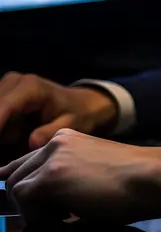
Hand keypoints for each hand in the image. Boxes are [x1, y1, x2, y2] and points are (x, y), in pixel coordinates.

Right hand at [0, 71, 117, 150]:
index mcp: (30, 87)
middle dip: (2, 135)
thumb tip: (31, 142)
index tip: (0, 149)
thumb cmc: (77, 114)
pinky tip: (18, 138)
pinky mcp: (2, 94)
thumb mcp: (69, 125)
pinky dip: (5, 131)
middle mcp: (14, 82)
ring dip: (3, 134)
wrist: (80, 104)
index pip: (0, 108)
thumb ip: (50, 133)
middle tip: (14, 147)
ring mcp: (6, 86)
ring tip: (20, 143)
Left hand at [0, 128, 160, 223]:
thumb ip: (67, 178)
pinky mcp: (52, 177)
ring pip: (15, 189)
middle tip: (56, 218)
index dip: (23, 188)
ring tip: (66, 218)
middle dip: (26, 203)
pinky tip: (68, 219)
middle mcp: (55, 142)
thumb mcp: (93, 172)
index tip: (32, 208)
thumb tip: (44, 203)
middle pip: (13, 176)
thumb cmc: (133, 184)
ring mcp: (52, 157)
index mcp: (66, 139)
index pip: (24, 163)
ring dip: (34, 211)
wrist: (154, 178)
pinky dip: (39, 218)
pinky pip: (24, 202)